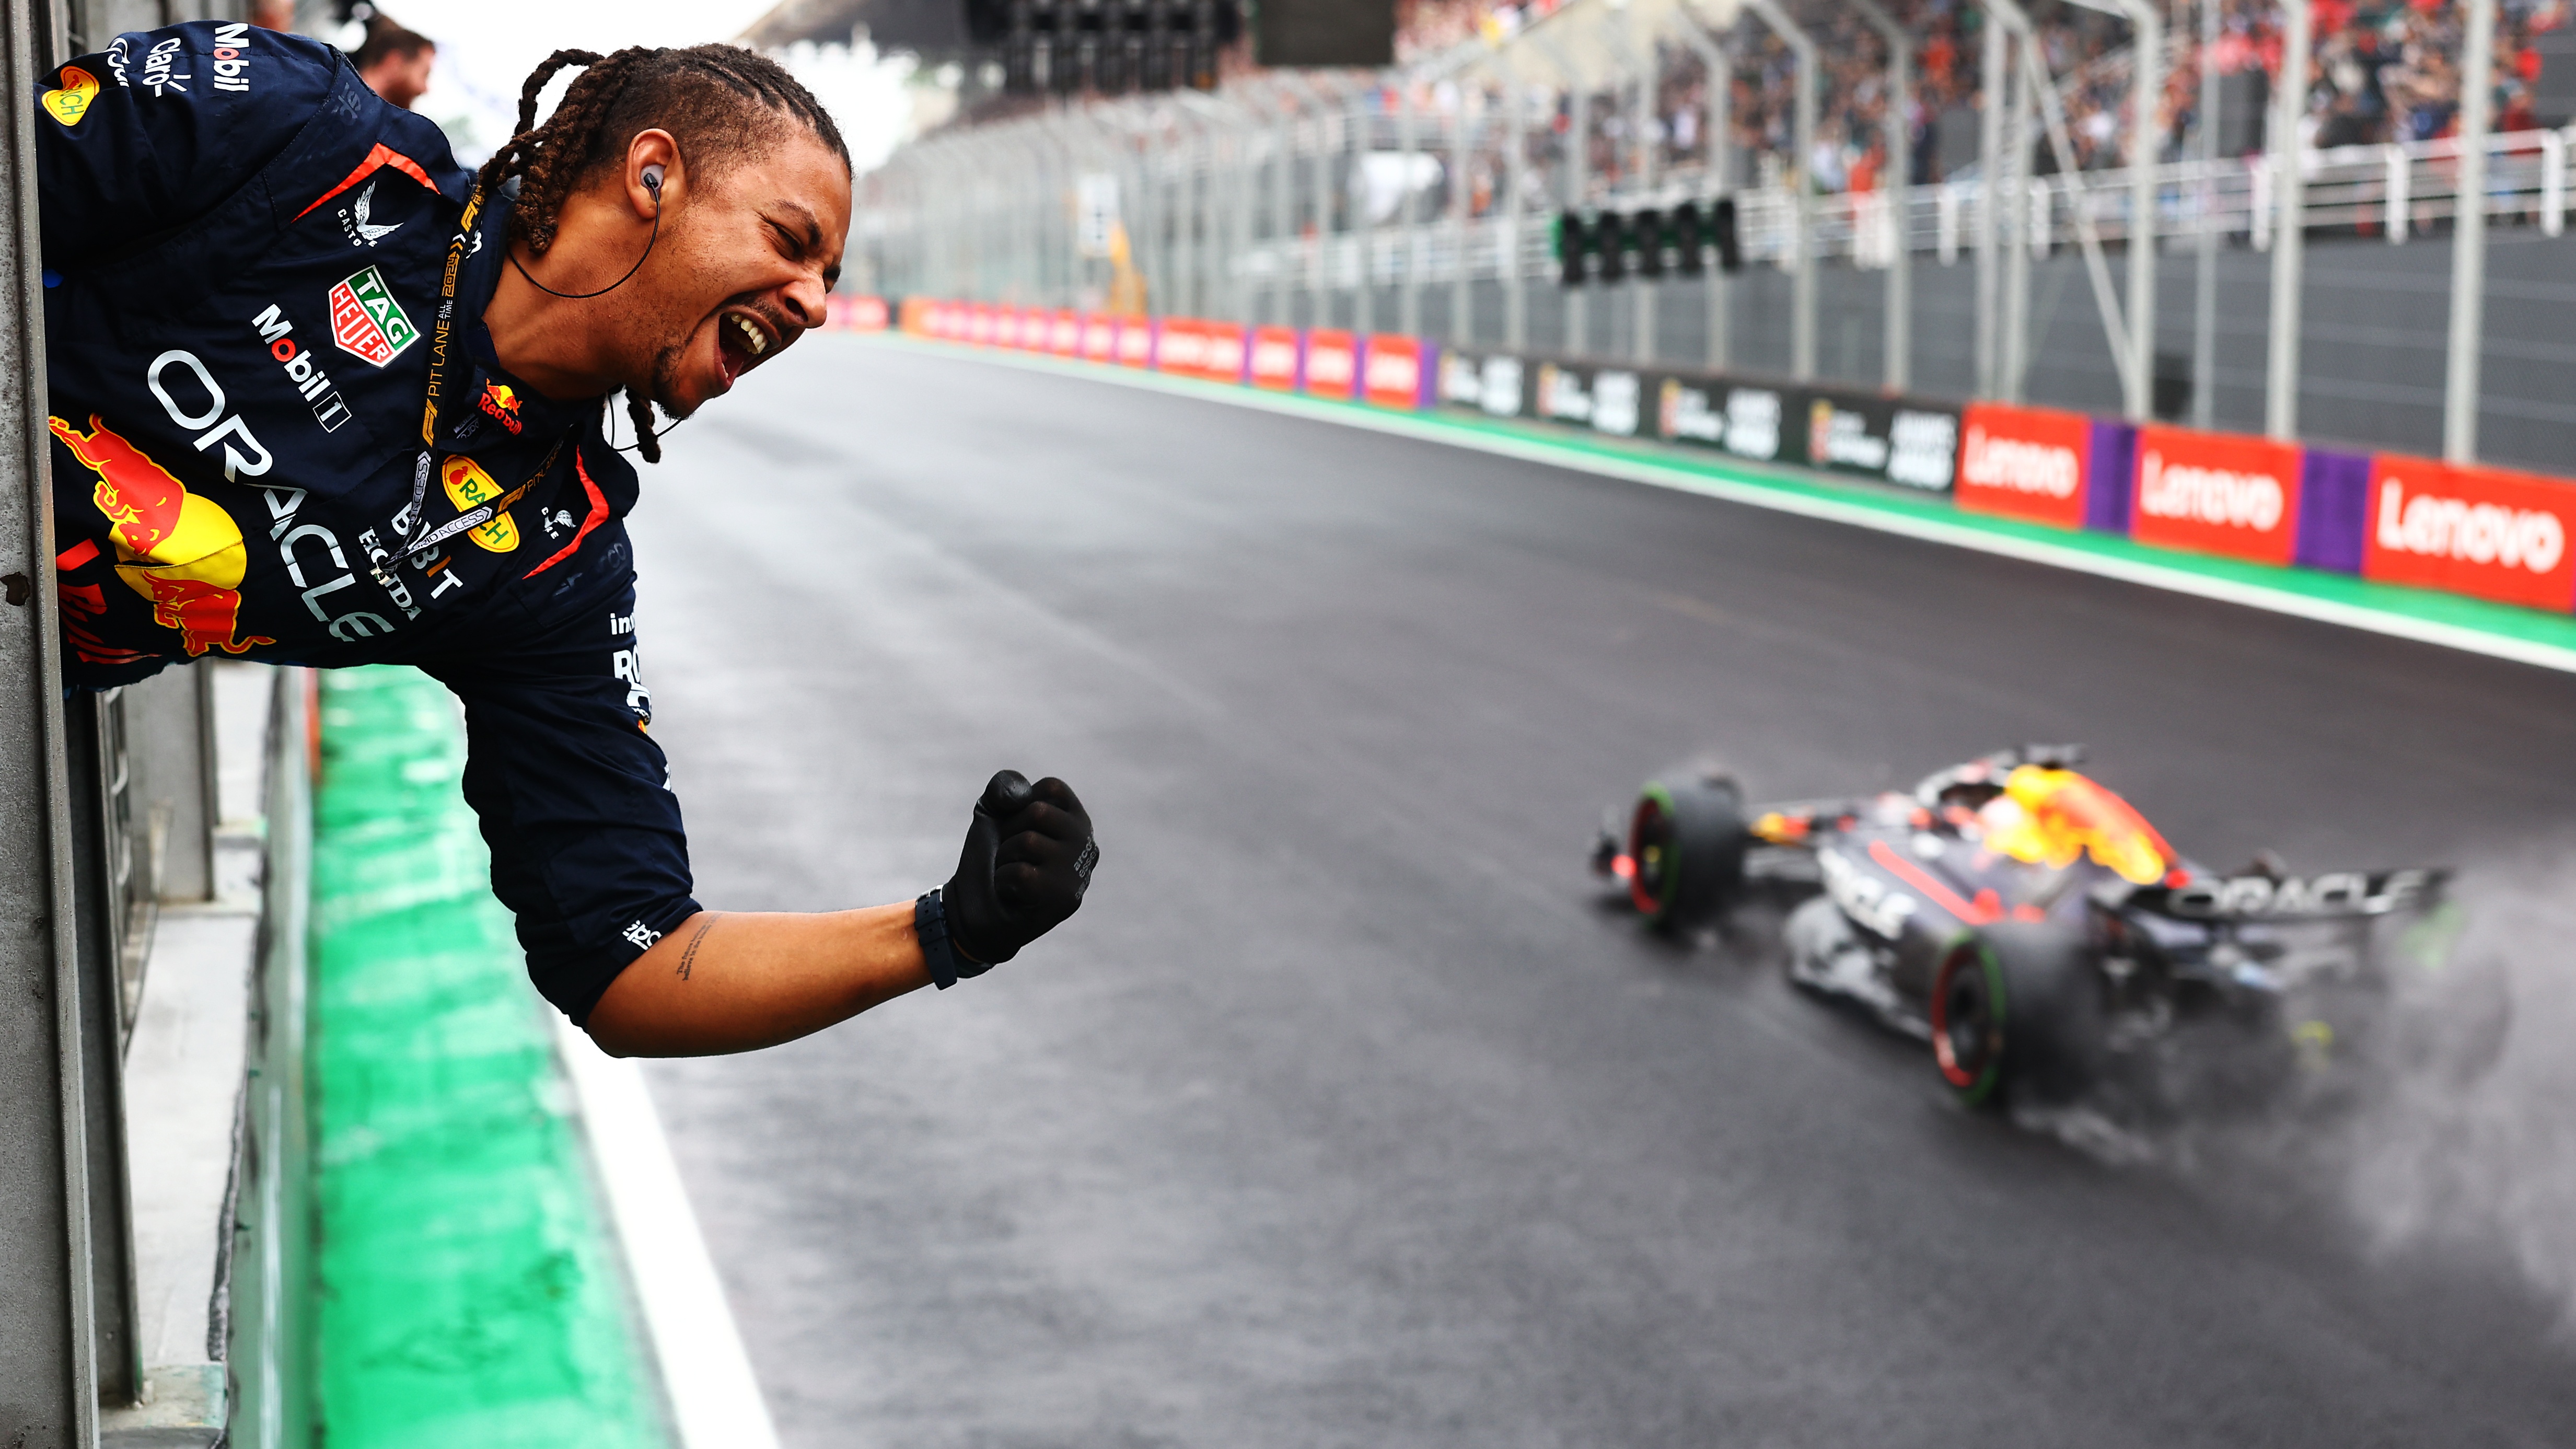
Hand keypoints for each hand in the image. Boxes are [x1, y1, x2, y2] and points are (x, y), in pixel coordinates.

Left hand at [943, 770, 1096, 964]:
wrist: (971, 911)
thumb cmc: (988, 860)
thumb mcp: (992, 815)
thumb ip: (1004, 789)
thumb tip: (1021, 796)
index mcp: (1076, 820)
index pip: (1053, 787)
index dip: (1019, 804)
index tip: (1015, 829)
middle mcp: (1086, 844)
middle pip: (1038, 812)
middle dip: (1008, 832)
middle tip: (1010, 856)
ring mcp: (1078, 873)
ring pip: (1028, 842)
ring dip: (1004, 859)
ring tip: (1010, 875)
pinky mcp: (1064, 900)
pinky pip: (1021, 873)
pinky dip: (1003, 882)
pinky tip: (1012, 895)